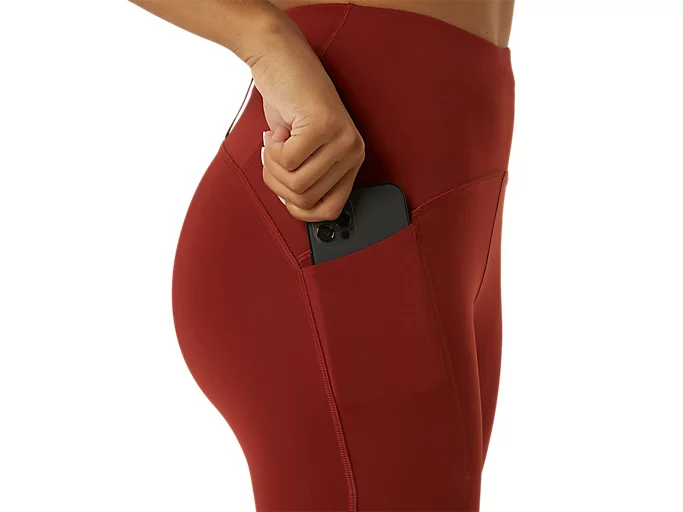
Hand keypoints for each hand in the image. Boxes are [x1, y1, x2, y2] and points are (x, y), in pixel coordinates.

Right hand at [251, 35, 364, 221]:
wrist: (281, 62)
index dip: (298, 207)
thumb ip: (306, 182)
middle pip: (306, 200)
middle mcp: (353, 152)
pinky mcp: (323, 126)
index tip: (285, 185)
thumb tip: (296, 210)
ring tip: (276, 142)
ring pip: (296, 184)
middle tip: (274, 155)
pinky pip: (287, 161)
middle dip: (278, 182)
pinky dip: (271, 149)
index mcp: (351, 162)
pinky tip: (277, 130)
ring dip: (273, 165)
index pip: (330, 211)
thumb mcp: (303, 153)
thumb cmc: (288, 107)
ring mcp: (341, 139)